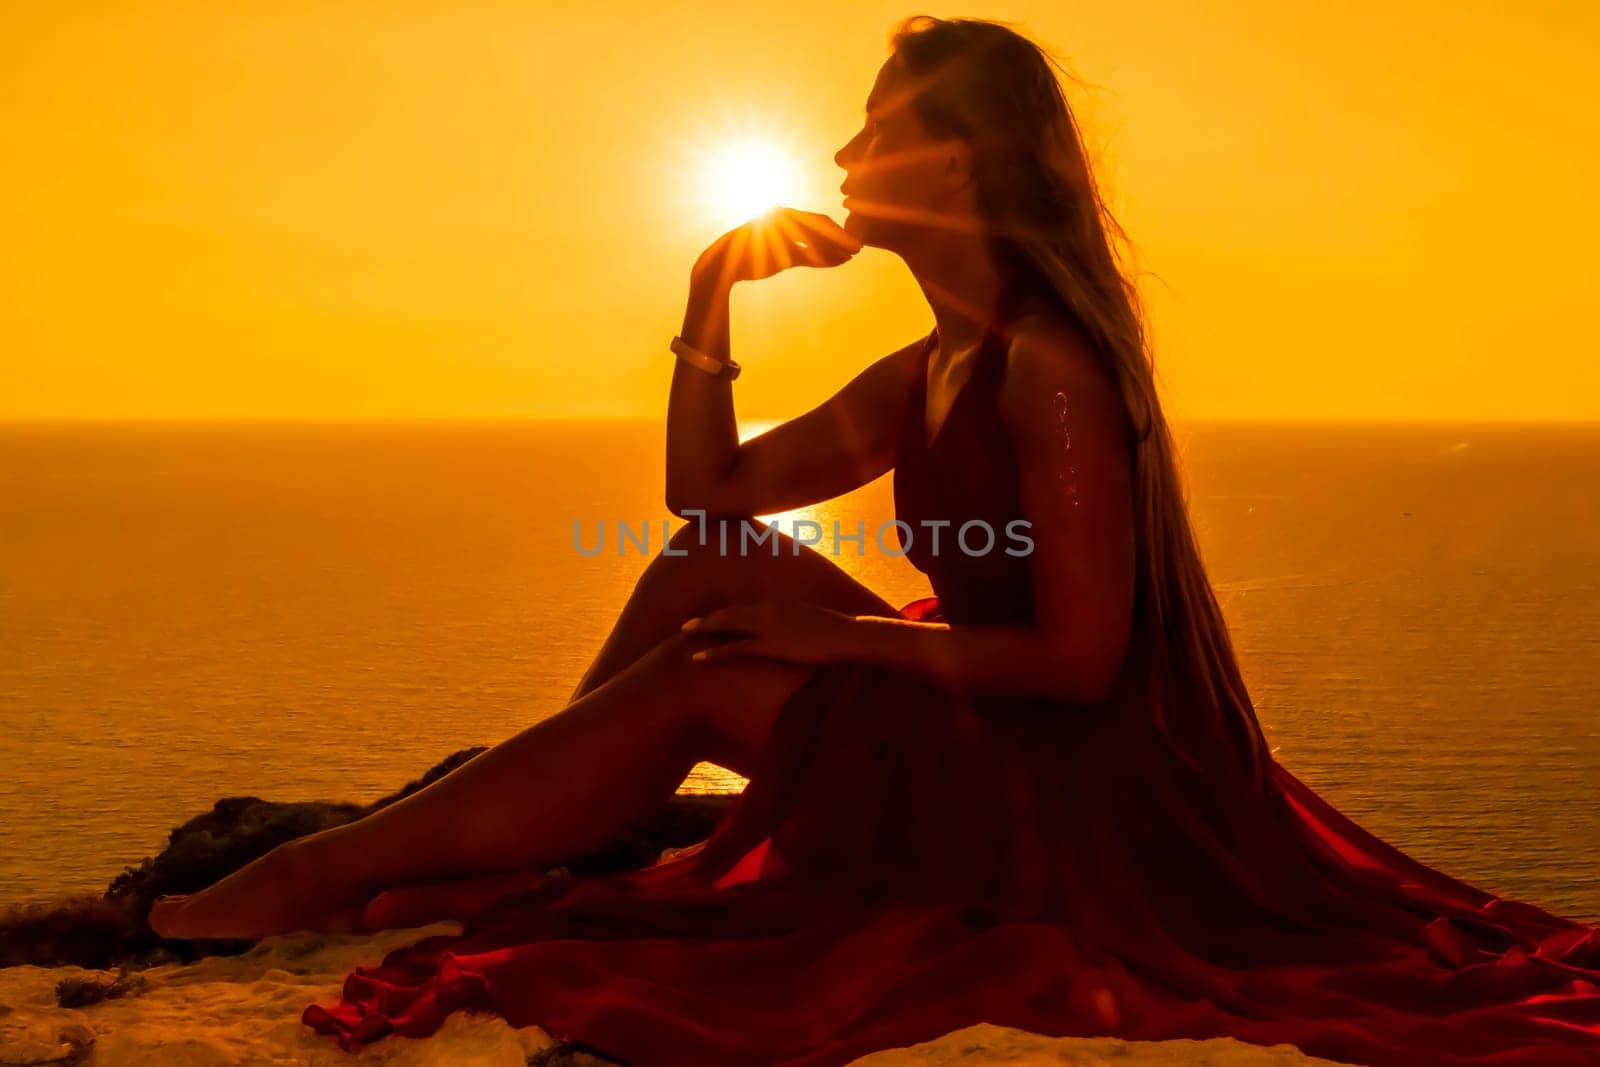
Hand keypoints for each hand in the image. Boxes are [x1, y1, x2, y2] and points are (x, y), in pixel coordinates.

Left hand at [681, 601, 855, 666]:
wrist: (849, 636)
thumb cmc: (838, 633)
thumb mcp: (815, 624)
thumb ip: (800, 625)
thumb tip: (798, 632)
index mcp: (779, 605)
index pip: (745, 607)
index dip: (725, 613)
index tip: (711, 617)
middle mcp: (769, 610)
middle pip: (729, 613)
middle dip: (707, 618)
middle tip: (687, 624)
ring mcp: (768, 627)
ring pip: (727, 625)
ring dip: (704, 629)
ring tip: (684, 633)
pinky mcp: (771, 645)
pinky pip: (735, 649)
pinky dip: (714, 653)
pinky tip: (697, 658)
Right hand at [692, 207, 863, 286]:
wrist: (724, 266)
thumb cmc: (756, 260)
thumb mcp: (787, 258)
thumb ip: (809, 255)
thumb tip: (836, 259)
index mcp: (786, 216)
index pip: (818, 221)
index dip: (838, 232)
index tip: (856, 243)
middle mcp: (783, 217)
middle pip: (819, 224)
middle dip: (841, 236)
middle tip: (861, 247)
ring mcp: (777, 228)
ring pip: (812, 235)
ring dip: (834, 245)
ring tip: (852, 255)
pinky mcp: (770, 240)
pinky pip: (800, 250)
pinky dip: (819, 256)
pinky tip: (835, 262)